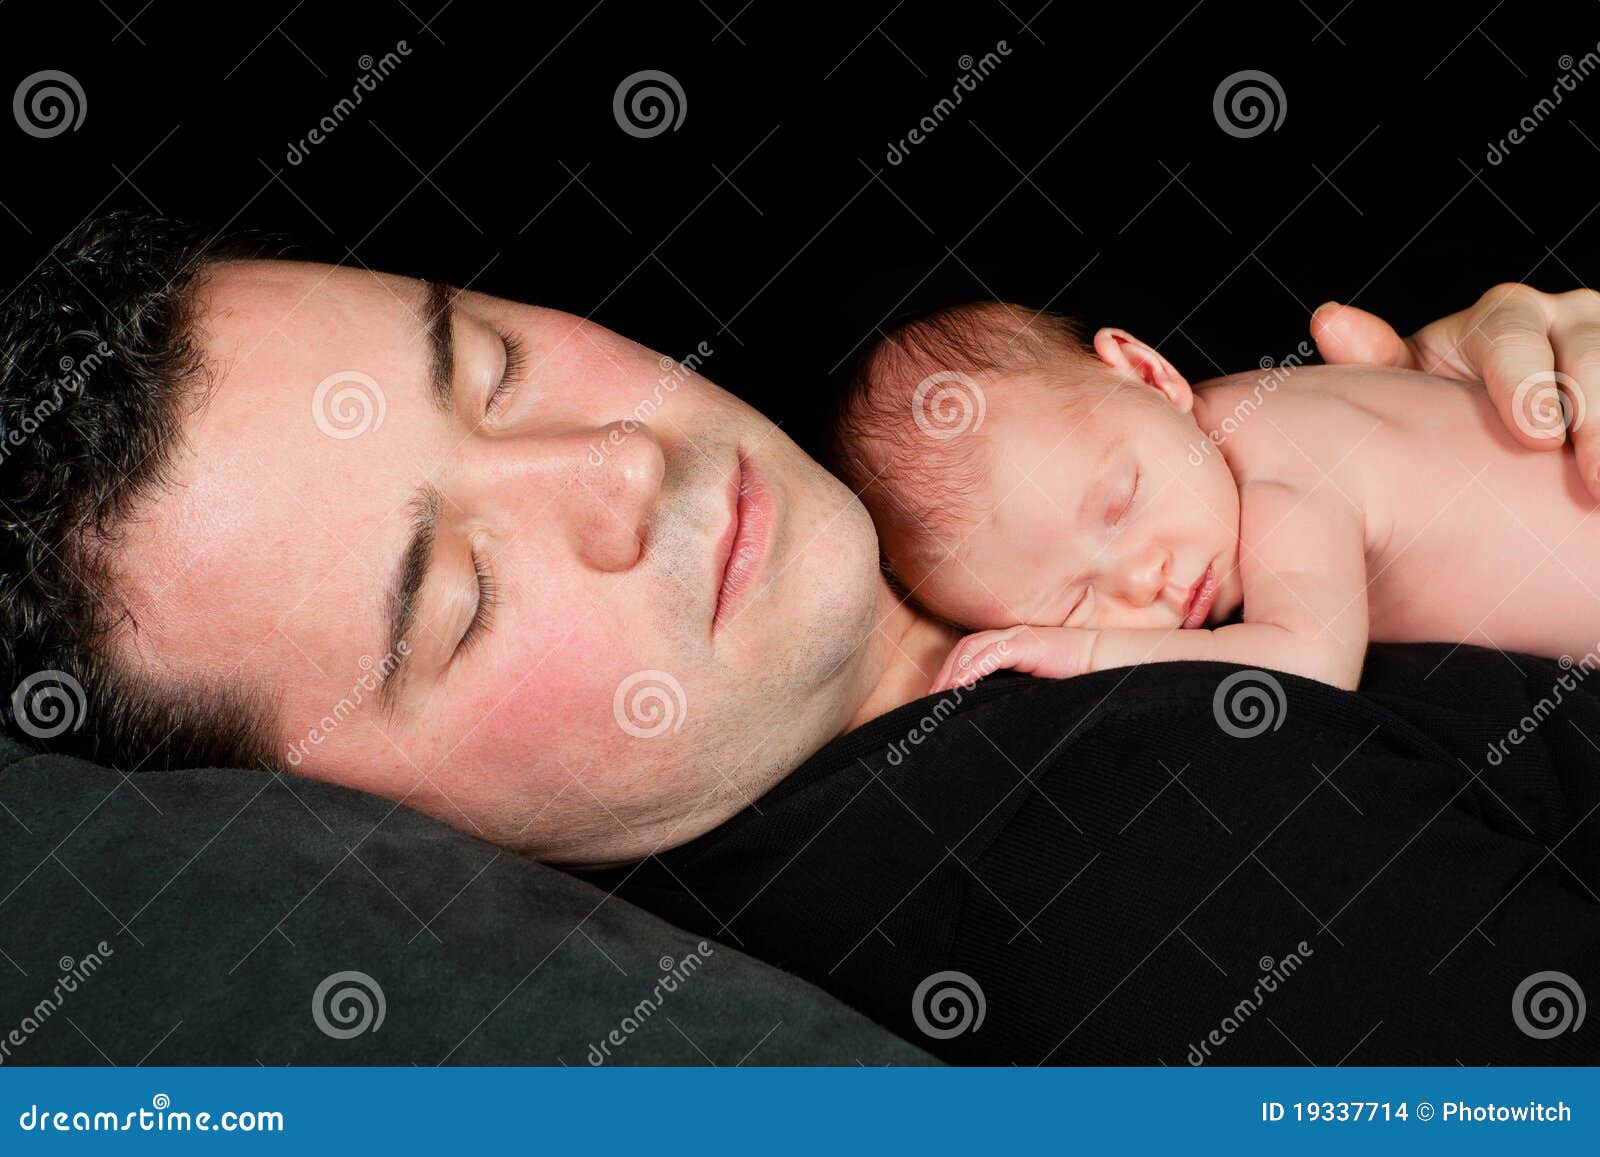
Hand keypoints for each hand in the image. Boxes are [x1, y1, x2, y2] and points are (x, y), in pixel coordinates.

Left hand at [929, 625, 1097, 693]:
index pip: (972, 655)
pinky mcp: (1026, 643)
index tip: (939, 699)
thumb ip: (1017, 692)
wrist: (1107, 663)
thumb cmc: (1078, 679)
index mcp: (1013, 646)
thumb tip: (995, 718)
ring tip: (937, 697)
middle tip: (928, 701)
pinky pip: (988, 656)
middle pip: (965, 650)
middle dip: (944, 673)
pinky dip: (968, 671)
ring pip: (971, 650)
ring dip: (951, 673)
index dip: (952, 673)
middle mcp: (1011, 637)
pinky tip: (956, 689)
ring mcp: (1018, 637)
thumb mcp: (1039, 687)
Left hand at [1311, 284, 1599, 498]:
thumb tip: (1328, 319)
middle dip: (1596, 420)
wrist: (1500, 444)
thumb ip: (1378, 362)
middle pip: (1590, 356)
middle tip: (1594, 478)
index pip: (1514, 335)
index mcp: (1505, 318)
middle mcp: (1567, 321)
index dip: (1526, 383)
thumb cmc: (1448, 411)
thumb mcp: (1415, 387)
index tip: (1536, 437)